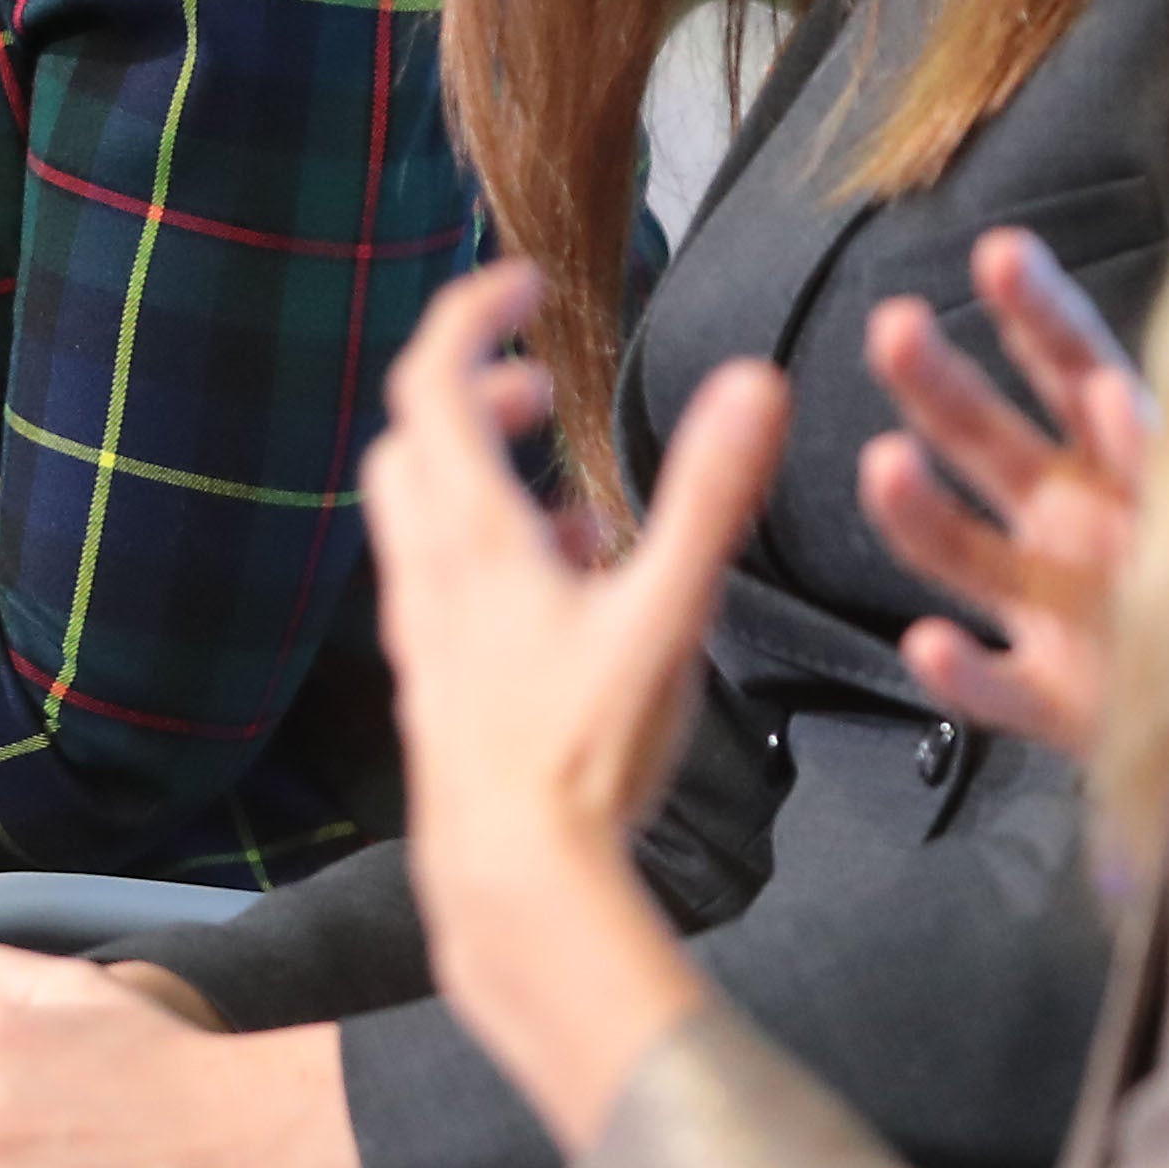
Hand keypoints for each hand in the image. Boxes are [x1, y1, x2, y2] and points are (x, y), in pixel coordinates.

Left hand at [363, 259, 771, 1151]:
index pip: (433, 379)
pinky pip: (437, 587)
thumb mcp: (666, 615)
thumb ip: (708, 498)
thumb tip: (755, 383)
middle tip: (539, 392)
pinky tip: (560, 600)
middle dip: (471, 396)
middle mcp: (427, 574)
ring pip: (417, 516)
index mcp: (473, 536)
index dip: (470, 315)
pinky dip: (482, 555)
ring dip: (476, 479)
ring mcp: (421, 633)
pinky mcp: (432, 684)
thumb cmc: (584, 753)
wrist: (510, 881)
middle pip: (412, 441)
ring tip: (570, 505)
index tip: (522, 286)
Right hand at [858, 228, 1155, 756]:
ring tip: (886, 464)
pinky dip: (961, 672)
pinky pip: (998, 689)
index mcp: (1117, 461)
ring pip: (966, 554)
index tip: (1001, 251)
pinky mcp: (1054, 701)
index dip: (1036, 312)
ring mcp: (1053, 613)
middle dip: (936, 383)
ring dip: (918, 510)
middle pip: (987, 441)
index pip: (1069, 370)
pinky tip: (929, 644)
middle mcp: (1068, 524)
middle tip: (894, 324)